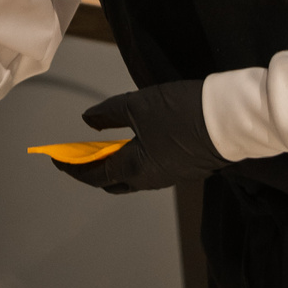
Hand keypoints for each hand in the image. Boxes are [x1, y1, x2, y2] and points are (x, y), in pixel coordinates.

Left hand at [51, 79, 226, 193]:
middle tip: (80, 155)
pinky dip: (137, 160)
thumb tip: (88, 121)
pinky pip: (152, 170)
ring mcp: (170, 177)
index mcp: (135, 168)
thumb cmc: (180, 112)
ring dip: (116, 165)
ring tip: (107, 146)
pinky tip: (137, 143)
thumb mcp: (137, 105)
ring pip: (134, 177)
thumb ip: (108, 114)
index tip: (57, 159)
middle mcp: (151, 180)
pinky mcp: (186, 169)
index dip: (72, 168)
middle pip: (113, 182)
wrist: (230, 119)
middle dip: (93, 171)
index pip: (94, 175)